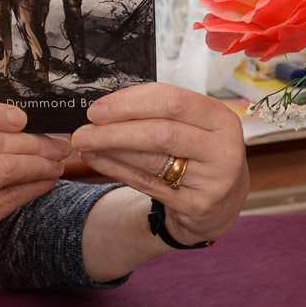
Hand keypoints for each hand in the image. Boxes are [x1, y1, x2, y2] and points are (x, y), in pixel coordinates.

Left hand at [69, 83, 248, 245]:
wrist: (222, 202)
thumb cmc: (199, 153)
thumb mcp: (194, 127)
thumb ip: (160, 112)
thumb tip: (106, 106)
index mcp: (221, 118)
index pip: (172, 101)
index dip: (130, 103)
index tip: (97, 109)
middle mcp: (223, 149)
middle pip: (161, 132)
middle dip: (115, 130)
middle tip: (82, 131)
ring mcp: (212, 180)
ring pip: (152, 160)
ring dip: (110, 150)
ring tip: (84, 143)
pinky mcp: (197, 205)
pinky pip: (147, 184)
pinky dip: (117, 170)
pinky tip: (97, 160)